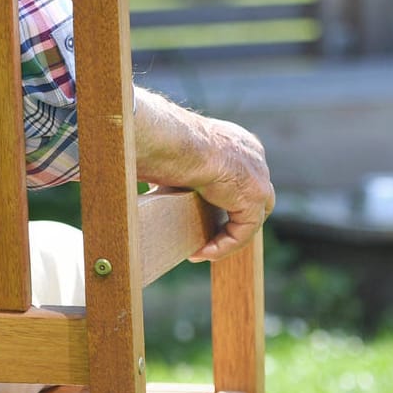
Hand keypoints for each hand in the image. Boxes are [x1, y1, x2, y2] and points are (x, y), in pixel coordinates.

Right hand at [130, 88, 273, 261]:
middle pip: (250, 198)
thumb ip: (172, 173)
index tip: (198, 217)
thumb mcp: (171, 160)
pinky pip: (243, 231)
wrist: (173, 141)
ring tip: (200, 250)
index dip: (222, 201)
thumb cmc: (161, 142)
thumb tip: (135, 181)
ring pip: (249, 218)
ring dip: (225, 237)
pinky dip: (224, 245)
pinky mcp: (254, 196)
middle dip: (229, 221)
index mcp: (234, 140)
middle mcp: (252, 154)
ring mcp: (258, 174)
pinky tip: (201, 252)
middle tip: (204, 238)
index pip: (238, 176)